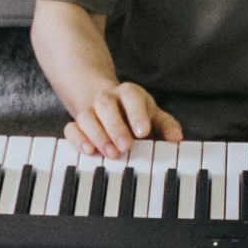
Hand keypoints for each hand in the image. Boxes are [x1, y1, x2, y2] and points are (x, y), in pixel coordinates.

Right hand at [65, 82, 181, 157]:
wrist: (107, 101)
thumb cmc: (134, 112)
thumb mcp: (153, 114)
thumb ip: (165, 125)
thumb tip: (176, 138)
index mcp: (128, 94)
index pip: (131, 97)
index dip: (136, 114)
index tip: (143, 132)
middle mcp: (106, 99)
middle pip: (105, 105)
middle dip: (115, 127)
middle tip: (125, 146)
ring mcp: (90, 110)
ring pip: (86, 116)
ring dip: (98, 136)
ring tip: (111, 154)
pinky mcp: (77, 123)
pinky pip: (71, 128)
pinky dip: (78, 140)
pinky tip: (89, 151)